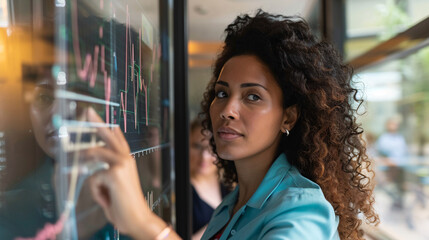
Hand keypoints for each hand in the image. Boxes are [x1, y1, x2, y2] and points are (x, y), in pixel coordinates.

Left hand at [85, 108, 181, 239]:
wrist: (138, 218)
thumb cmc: (126, 205)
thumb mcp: (116, 186)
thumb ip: (107, 174)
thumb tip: (93, 169)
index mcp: (127, 161)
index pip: (118, 140)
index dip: (110, 129)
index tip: (104, 119)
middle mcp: (126, 158)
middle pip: (108, 135)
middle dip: (97, 122)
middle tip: (87, 111)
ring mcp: (121, 163)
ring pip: (95, 156)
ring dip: (95, 179)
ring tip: (107, 194)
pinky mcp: (114, 172)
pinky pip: (93, 179)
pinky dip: (97, 192)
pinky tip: (108, 199)